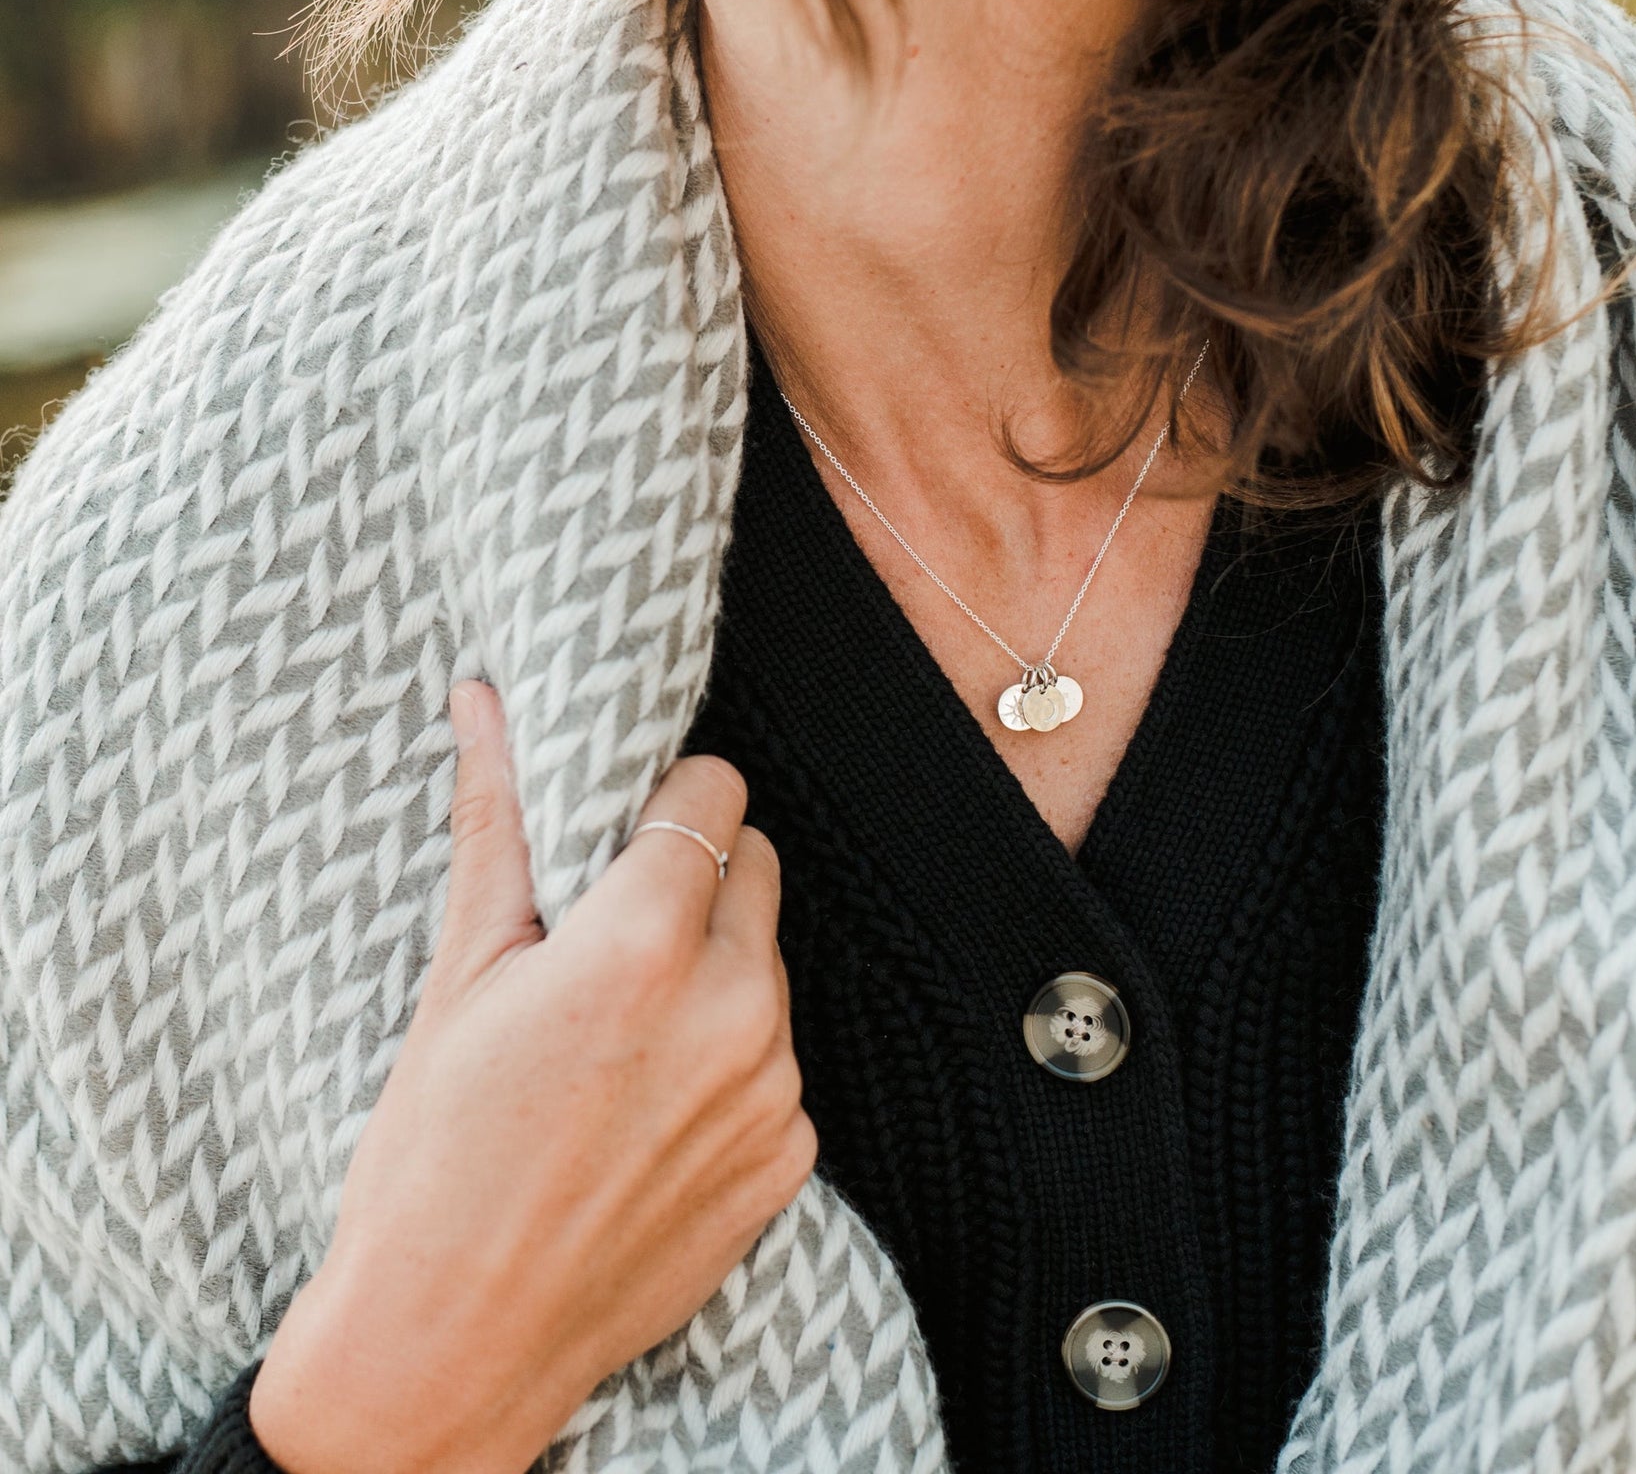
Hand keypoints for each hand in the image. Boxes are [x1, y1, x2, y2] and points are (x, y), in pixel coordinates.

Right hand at [248, 682, 814, 1473]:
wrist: (450, 1347)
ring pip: (769, 964)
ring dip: (715, 973)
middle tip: (610, 942)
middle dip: (695, 879)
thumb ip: (497, 824)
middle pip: (755, 867)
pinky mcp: (792, 1156)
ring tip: (619, 1042)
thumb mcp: (456, 978)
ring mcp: (774, 1087)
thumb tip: (488, 701)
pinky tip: (649, 1114)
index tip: (624, 835)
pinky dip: (730, 1065)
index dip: (668, 802)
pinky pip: (780, 1061)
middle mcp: (735, 1006)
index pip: (717, 792)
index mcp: (645, 943)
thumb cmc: (429, 1157)